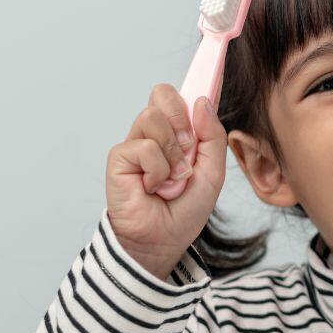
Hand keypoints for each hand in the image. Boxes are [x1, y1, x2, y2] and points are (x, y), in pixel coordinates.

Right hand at [105, 84, 226, 279]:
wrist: (164, 240)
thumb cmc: (185, 209)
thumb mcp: (213, 172)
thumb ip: (213, 137)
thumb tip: (200, 101)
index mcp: (176, 133)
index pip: (179, 97)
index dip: (190, 94)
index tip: (204, 92)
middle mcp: (154, 134)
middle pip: (163, 94)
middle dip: (181, 119)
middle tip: (188, 149)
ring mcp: (135, 144)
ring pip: (154, 118)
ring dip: (173, 153)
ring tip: (172, 178)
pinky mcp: (119, 157)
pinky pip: (145, 147)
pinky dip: (158, 170)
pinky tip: (153, 187)